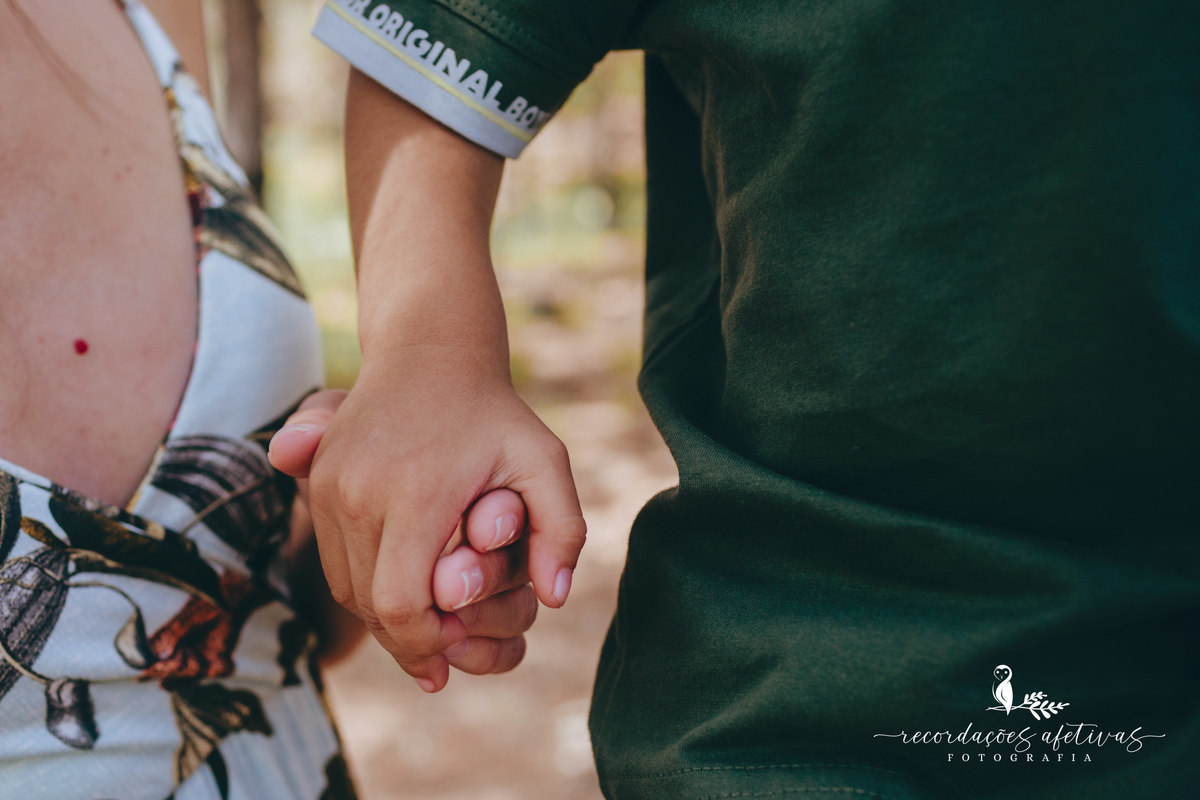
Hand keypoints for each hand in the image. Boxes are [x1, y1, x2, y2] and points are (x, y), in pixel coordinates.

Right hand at [269, 387, 582, 688]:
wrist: (431, 351)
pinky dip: (363, 587)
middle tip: (440, 662)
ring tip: (422, 632)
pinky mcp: (316, 479)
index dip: (424, 642)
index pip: (399, 603)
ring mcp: (328, 484)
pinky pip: (332, 559)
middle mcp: (357, 492)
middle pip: (367, 605)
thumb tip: (555, 597)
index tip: (453, 654)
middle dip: (405, 642)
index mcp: (414, 493)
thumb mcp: (545, 460)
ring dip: (382, 618)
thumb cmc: (496, 413)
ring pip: (344, 587)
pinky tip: (398, 595)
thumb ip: (562, 529)